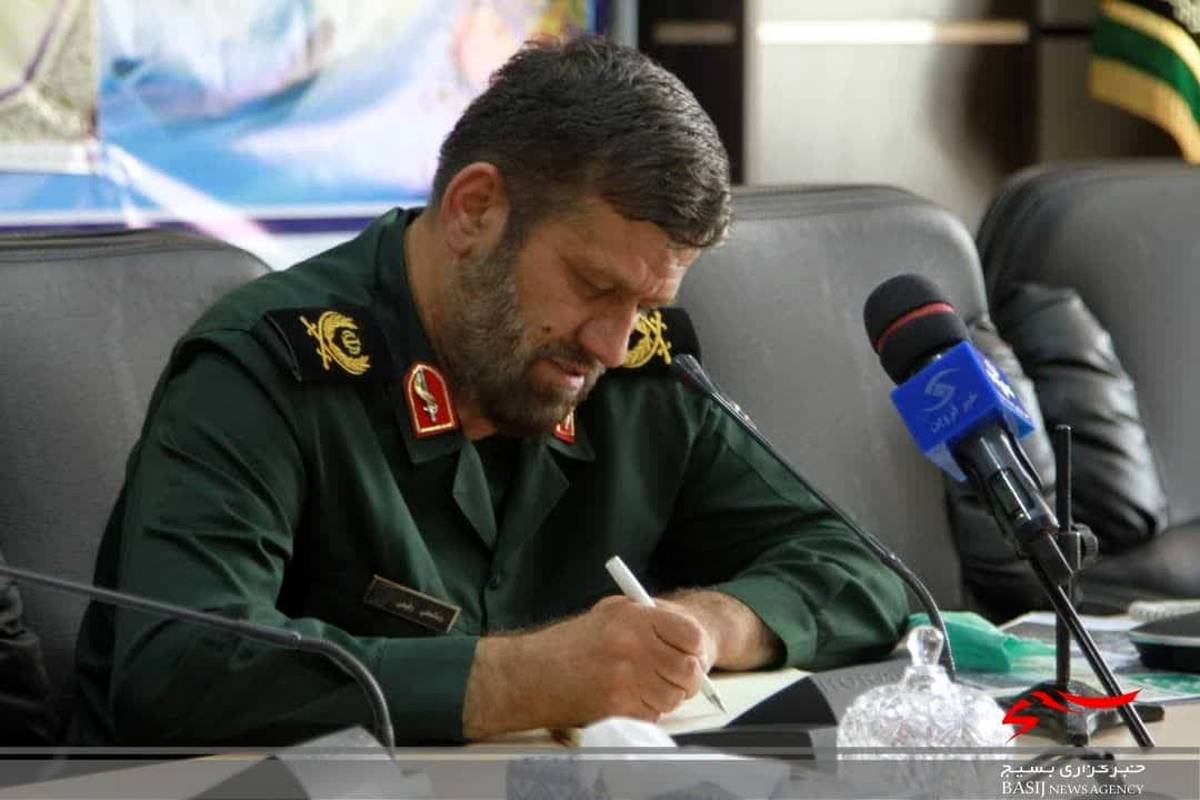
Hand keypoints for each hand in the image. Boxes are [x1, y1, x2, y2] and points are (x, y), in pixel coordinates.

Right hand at [462, 596, 714, 736]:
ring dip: (665, 696)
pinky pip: (653, 714)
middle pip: (688, 670)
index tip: (689, 652)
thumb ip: (648, 619)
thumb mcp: (609, 613)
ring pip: (673, 696)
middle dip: (684, 678)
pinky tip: (626, 698)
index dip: (694, 647)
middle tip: (672, 676)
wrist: (531, 673)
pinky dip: (646, 711)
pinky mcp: (618, 707)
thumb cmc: (569, 644)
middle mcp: (634, 646)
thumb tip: (684, 636)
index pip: (692, 635)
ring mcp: (626, 679)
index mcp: (634, 618)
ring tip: (643, 687)